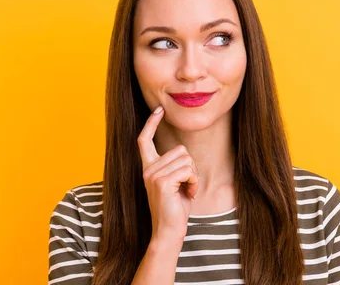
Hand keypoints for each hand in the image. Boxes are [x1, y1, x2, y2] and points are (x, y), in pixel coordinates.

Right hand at [137, 105, 199, 240]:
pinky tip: (189, 193)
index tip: (158, 109)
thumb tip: (183, 152)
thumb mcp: (176, 182)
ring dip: (193, 175)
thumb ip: (176, 166)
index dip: (151, 123)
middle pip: (180, 150)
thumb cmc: (176, 208)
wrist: (170, 230)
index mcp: (149, 167)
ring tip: (187, 190)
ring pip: (186, 159)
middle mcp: (148, 169)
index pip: (145, 140)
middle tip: (187, 185)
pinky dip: (194, 181)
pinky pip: (188, 170)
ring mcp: (153, 175)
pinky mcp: (162, 182)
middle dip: (191, 167)